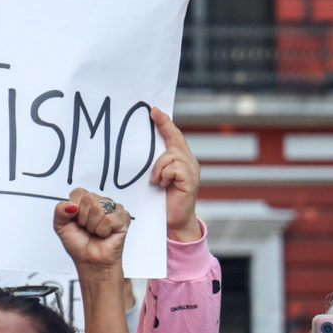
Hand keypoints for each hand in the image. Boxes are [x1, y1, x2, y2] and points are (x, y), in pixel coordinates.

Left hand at [53, 186, 130, 272]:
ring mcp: (113, 209)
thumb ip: (59, 211)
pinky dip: (103, 231)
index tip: (76, 221)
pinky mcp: (123, 218)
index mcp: (85, 201)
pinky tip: (105, 234)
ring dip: (93, 226)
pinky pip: (109, 219)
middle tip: (87, 228)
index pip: (78, 192)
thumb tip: (70, 205)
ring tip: (95, 232)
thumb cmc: (79, 244)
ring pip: (98, 209)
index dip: (74, 209)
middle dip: (83, 219)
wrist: (90, 261)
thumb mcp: (60, 226)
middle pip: (88, 198)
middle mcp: (100, 202)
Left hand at [146, 108, 201, 242]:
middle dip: (164, 126)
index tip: (154, 110)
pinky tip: (162, 184)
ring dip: (159, 167)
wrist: (174, 222)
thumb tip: (141, 149)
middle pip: (174, 139)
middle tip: (153, 114)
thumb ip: (156, 164)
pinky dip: (164, 174)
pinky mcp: (190, 180)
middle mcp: (189, 161)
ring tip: (156, 180)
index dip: (165, 122)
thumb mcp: (157, 177)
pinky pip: (173, 167)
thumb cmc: (163, 201)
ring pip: (171, 154)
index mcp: (181, 159)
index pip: (174, 136)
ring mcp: (191, 170)